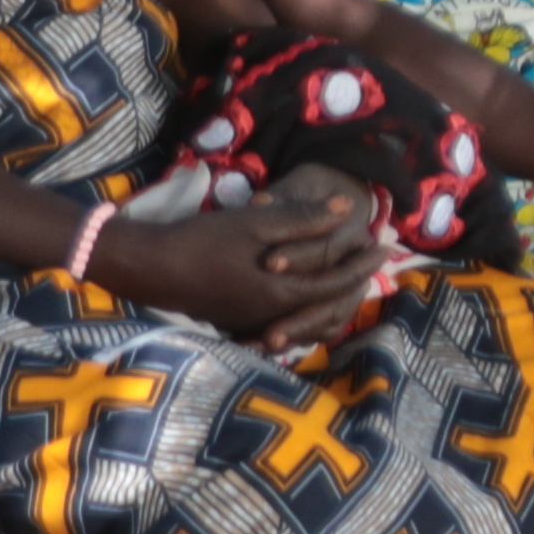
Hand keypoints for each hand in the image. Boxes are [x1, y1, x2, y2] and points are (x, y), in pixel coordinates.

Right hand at [108, 164, 388, 348]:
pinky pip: (286, 323)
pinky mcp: (239, 323)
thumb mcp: (254, 223)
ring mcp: (256, 324)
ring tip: (350, 275)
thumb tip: (347, 209)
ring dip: (334, 299)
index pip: (339, 283)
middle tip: (376, 260)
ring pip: (310, 320)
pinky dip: (306, 310)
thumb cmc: (201, 241)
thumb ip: (303, 219)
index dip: (365, 263)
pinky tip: (310, 292)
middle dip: (356, 281)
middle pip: (331, 307)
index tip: (385, 245)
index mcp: (282, 294)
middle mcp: (273, 317)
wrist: (148, 268)